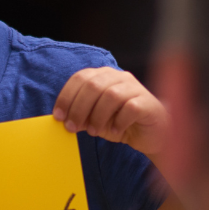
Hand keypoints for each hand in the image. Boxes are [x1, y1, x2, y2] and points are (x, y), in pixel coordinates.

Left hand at [52, 67, 168, 157]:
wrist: (150, 134)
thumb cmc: (119, 123)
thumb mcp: (94, 119)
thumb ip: (80, 116)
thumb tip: (62, 119)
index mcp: (103, 76)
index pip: (80, 78)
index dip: (66, 96)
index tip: (58, 116)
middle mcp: (119, 77)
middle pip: (93, 85)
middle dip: (78, 108)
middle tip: (72, 127)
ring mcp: (135, 88)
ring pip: (110, 95)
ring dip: (97, 116)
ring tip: (93, 131)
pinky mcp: (148, 102)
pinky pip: (130, 108)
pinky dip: (119, 121)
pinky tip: (115, 130)